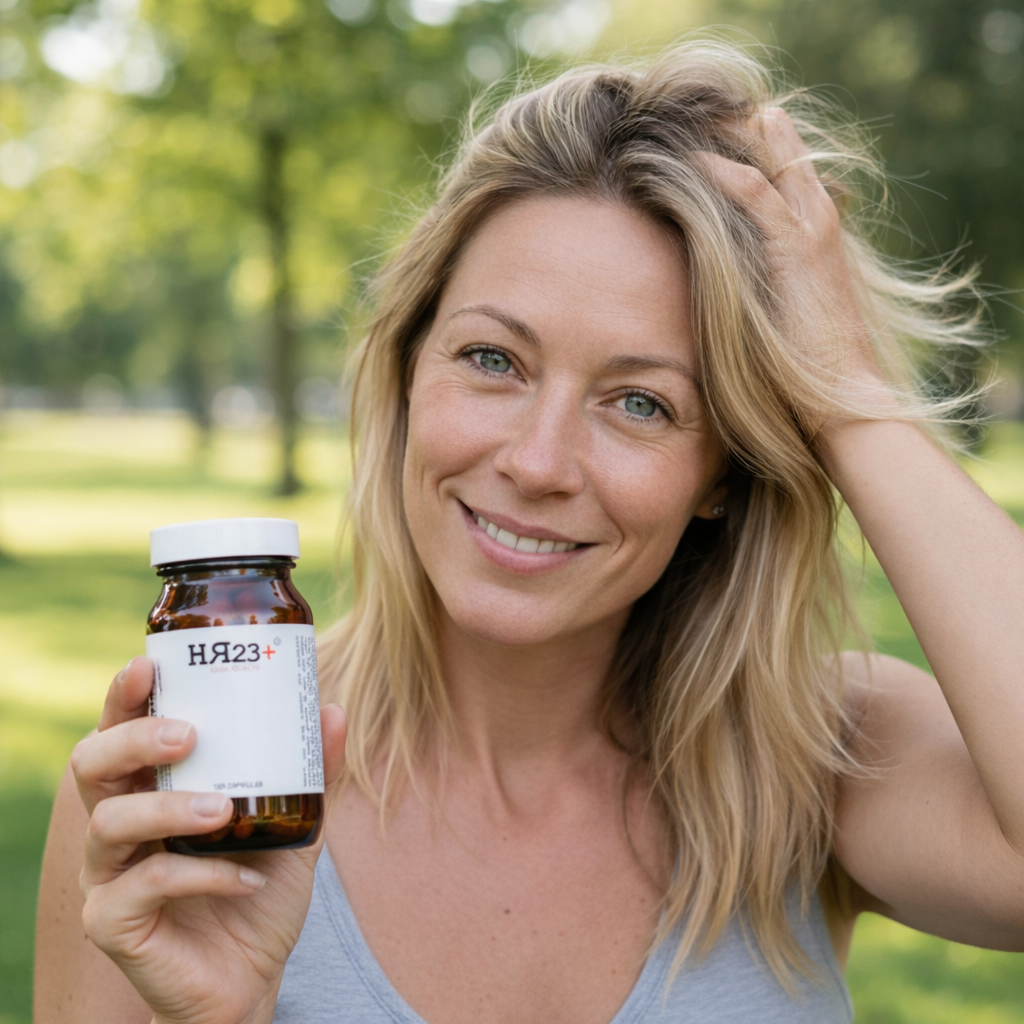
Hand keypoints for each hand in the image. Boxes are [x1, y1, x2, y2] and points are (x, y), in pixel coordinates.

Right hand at [72, 656, 346, 1023]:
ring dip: (167, 808)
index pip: (120, 730)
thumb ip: (312, 772)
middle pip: (92, 764)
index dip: (124, 696)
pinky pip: (142, 888)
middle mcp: (118, 824)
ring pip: (108, 823)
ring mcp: (108, 875)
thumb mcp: (296, 825)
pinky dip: (199, 876)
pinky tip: (246, 878)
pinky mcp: (113, 924)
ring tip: (221, 810)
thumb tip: (332, 709)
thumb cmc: (259, 887)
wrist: (251, 978)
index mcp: (151, 787)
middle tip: (189, 735)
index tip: (150, 664)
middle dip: (135, 739)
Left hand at [700, 108, 891, 428]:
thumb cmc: (806, 371)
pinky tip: (695, 159)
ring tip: (690, 121)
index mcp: (814, 240)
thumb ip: (758, 294)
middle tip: (700, 116)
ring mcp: (810, 233)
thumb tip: (719, 294)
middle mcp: (817, 225)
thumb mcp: (778, 319)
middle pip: (781, 159)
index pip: (784, 180)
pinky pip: (758, 194)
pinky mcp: (797, 248)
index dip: (750, 157)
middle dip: (743, 135)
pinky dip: (725, 173)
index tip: (706, 145)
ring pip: (772, 163)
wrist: (843, 396)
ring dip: (730, 140)